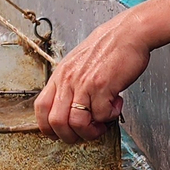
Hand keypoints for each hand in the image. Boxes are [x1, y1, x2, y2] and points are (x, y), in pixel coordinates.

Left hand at [34, 12, 157, 142]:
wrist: (128, 33)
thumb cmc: (107, 47)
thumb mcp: (78, 64)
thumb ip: (71, 84)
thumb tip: (70, 108)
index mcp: (60, 75)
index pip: (41, 108)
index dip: (47, 127)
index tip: (59, 133)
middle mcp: (68, 80)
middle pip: (56, 121)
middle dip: (70, 136)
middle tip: (84, 133)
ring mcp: (84, 84)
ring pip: (77, 122)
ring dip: (91, 131)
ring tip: (102, 124)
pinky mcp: (103, 86)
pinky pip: (101, 115)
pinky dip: (110, 117)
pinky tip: (115, 105)